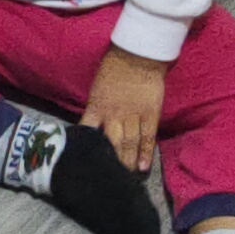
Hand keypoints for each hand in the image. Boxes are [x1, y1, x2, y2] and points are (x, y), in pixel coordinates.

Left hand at [82, 49, 167, 178]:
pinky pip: (148, 137)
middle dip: (110, 162)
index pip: (87, 132)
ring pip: (129, 144)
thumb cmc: (113, 68)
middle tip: (108, 178)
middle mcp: (113, 115)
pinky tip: (144, 167)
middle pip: (110, 144)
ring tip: (127, 177)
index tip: (84, 164)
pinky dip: (146, 153)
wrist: (138, 55)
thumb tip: (89, 126)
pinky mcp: (150, 114)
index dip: (85, 149)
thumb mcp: (96, 88)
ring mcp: (133, 115)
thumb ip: (94, 108)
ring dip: (128, 162)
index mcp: (96, 107)